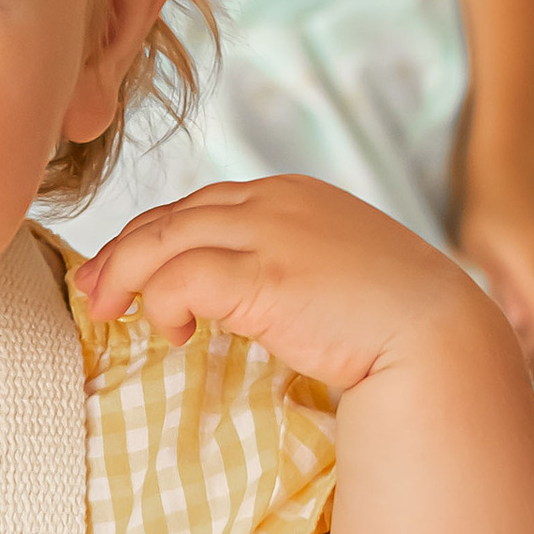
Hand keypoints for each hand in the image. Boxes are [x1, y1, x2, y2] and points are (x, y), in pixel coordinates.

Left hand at [75, 173, 508, 396]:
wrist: (440, 338)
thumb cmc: (394, 321)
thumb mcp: (335, 270)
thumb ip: (287, 264)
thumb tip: (239, 295)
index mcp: (293, 194)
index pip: (201, 205)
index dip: (154, 237)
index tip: (122, 271)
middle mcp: (275, 201)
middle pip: (170, 217)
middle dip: (121, 253)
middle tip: (93, 293)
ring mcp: (269, 233)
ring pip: (161, 242)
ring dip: (124, 278)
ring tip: (111, 314)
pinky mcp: (263, 276)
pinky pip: (178, 280)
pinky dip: (160, 304)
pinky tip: (175, 334)